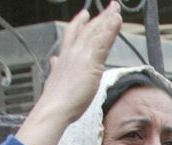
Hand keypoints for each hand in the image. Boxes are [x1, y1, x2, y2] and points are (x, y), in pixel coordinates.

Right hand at [41, 2, 121, 124]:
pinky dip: (111, 29)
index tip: (85, 14)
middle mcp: (72, 52)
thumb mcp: (55, 80)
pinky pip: (103, 41)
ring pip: (97, 32)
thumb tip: (54, 62)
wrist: (55, 107)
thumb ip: (56, 69)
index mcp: (64, 57)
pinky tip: (117, 20)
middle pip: (88, 29)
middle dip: (100, 17)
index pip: (72, 35)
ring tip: (116, 8)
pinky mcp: (91, 62)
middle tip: (110, 6)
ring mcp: (81, 55)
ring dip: (108, 19)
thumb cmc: (56, 100)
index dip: (79, 23)